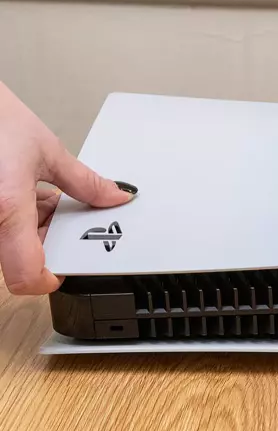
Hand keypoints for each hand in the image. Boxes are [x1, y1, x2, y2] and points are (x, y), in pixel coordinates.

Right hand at [0, 83, 135, 294]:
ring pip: (10, 244)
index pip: (26, 276)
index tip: (68, 268)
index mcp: (6, 209)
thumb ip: (84, 182)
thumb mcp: (46, 150)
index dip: (50, 280)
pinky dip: (16, 218)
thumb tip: (114, 197)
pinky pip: (1, 228)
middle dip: (46, 240)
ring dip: (31, 228)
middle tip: (57, 213)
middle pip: (20, 258)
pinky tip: (22, 192)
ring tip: (36, 195)